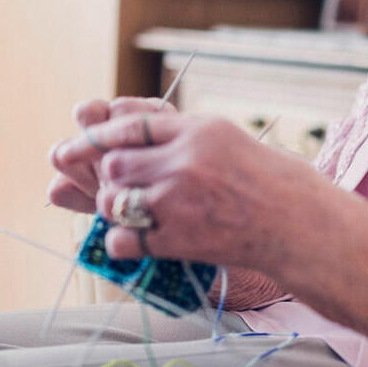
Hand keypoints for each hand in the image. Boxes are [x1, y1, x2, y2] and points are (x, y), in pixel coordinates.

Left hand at [54, 113, 339, 275]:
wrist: (296, 222)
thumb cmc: (264, 178)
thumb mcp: (223, 137)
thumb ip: (178, 133)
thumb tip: (127, 130)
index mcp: (197, 130)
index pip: (129, 125)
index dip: (94, 136)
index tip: (71, 146)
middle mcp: (184, 161)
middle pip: (115, 163)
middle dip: (107, 176)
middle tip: (117, 186)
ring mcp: (180, 201)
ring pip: (115, 200)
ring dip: (114, 208)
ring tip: (130, 212)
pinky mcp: (180, 238)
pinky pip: (126, 239)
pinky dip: (122, 241)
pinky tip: (134, 239)